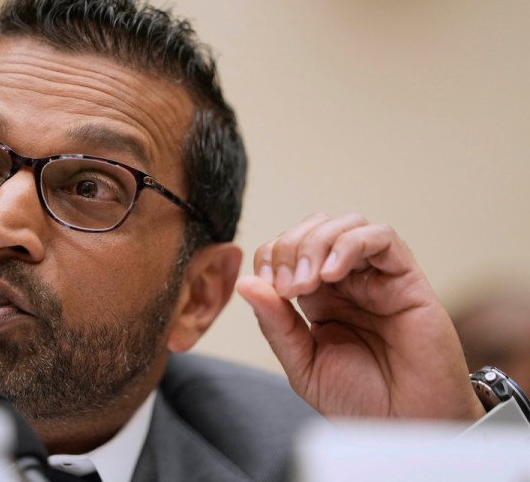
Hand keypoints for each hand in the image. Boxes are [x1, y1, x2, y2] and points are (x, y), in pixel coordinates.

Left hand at [236, 213, 484, 420]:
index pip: (288, 248)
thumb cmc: (362, 401)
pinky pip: (382, 238)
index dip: (271, 255)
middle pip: (314, 227)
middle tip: (287, 287)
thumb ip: (275, 324)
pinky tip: (331, 274)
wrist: (407, 428)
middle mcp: (348, 281)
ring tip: (307, 284)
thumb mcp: (303, 364)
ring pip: (346, 224)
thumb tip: (245, 282)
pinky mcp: (407, 280)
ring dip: (316, 243)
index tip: (267, 285)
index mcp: (319, 297)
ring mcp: (378, 277)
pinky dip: (350, 244)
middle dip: (290, 247)